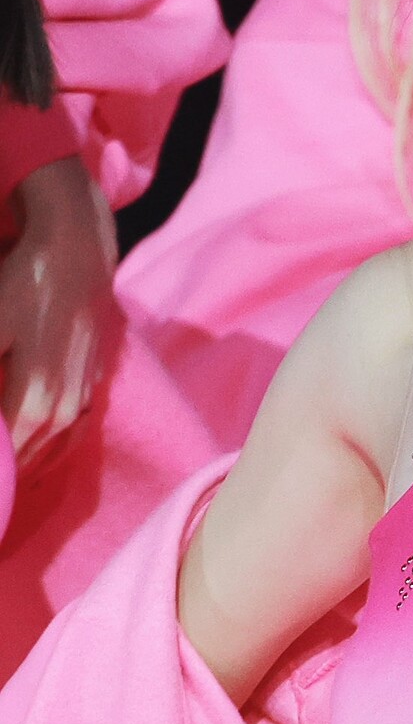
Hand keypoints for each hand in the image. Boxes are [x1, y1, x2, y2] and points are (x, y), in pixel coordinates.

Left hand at [0, 156, 118, 466]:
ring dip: (29, 460)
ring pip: (52, 444)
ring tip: (11, 472)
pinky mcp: (93, 379)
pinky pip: (70, 427)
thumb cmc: (23, 285)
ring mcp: (84, 395)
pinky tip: (39, 443)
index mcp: (35, 402)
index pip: (5, 455)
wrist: (77, 251)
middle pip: (28, 455)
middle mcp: (65, 408)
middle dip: (8, 468)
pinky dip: (51, 442)